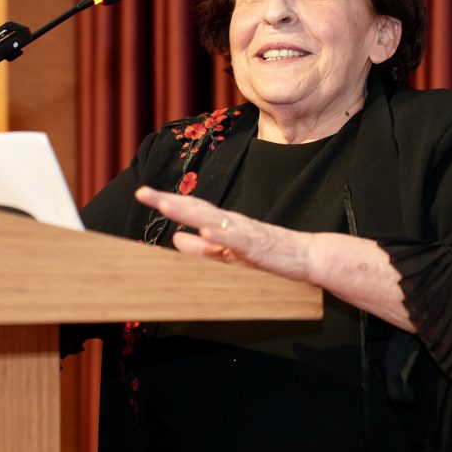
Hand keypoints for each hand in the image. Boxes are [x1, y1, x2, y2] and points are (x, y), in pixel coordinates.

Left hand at [134, 185, 414, 331]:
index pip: (190, 210)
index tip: (143, 193)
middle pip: (195, 208)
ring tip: (166, 205)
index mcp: (223, 225)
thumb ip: (203, 249)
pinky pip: (238, 238)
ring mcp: (245, 232)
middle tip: (143, 192)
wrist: (308, 259)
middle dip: (169, 201)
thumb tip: (177, 240)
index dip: (167, 202)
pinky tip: (206, 230)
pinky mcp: (259, 245)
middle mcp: (231, 223)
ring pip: (212, 219)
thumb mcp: (229, 255)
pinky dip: (221, 233)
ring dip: (188, 212)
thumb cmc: (270, 256)